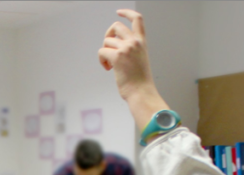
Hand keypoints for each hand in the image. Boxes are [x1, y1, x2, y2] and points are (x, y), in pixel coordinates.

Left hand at [98, 9, 169, 129]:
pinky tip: (108, 68)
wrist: (141, 92)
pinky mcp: (117, 56)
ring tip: (110, 65)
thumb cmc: (140, 81)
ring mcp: (126, 48)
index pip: (137, 19)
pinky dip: (101, 60)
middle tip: (108, 48)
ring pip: (106, 41)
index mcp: (141, 42)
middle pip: (116, 26)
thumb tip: (115, 45)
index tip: (119, 12)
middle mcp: (134, 42)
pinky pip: (101, 51)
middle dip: (108, 35)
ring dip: (105, 52)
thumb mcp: (140, 59)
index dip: (127, 13)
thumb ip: (131, 49)